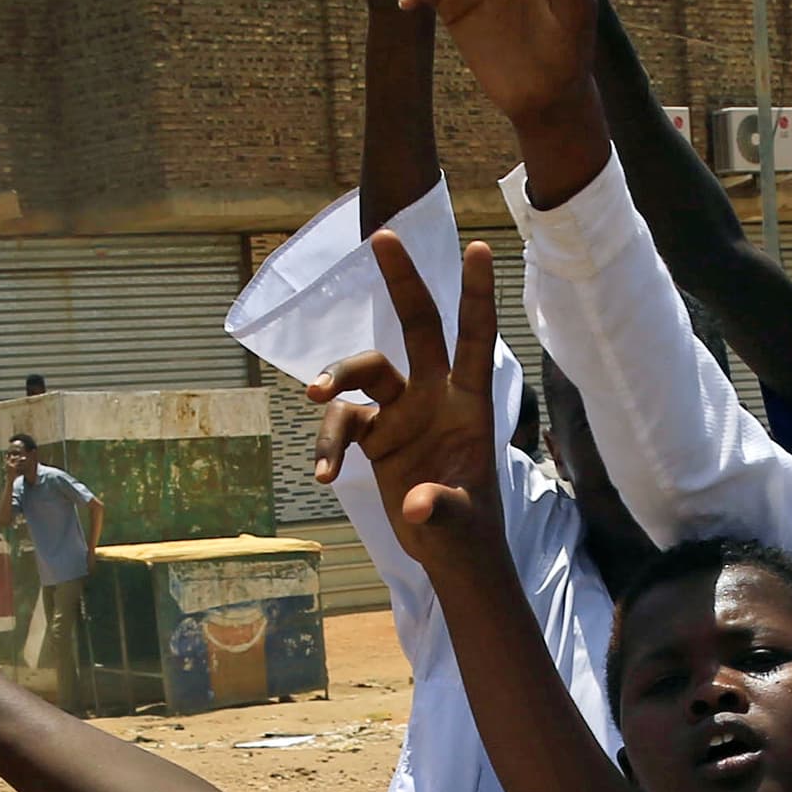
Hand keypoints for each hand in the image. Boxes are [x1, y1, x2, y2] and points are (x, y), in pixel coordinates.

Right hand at [300, 229, 509, 562]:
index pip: (475, 339)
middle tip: (384, 237)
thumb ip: (440, 508)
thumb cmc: (468, 534)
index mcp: (468, 404)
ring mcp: (403, 412)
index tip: (477, 248)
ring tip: (314, 399)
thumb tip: (416, 503)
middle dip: (403, 281)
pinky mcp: (376, 435)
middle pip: (417, 326)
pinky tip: (322, 476)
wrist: (450, 554)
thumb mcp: (459, 525)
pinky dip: (327, 445)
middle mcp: (435, 396)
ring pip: (364, 371)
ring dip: (336, 377)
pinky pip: (341, 422)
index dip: (476, 295)